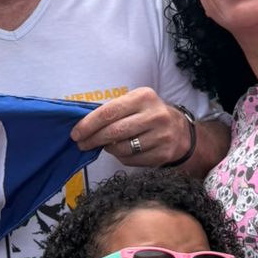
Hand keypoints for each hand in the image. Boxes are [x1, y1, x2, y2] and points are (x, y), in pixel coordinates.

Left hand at [70, 86, 191, 166]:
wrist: (181, 132)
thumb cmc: (148, 115)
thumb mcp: (134, 103)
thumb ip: (112, 111)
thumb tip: (83, 126)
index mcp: (144, 97)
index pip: (109, 112)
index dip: (88, 124)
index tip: (76, 133)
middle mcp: (155, 115)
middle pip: (114, 131)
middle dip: (93, 139)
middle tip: (82, 144)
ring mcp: (162, 136)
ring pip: (122, 148)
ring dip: (108, 149)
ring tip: (106, 145)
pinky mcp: (163, 154)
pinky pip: (132, 160)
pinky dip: (121, 157)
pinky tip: (122, 151)